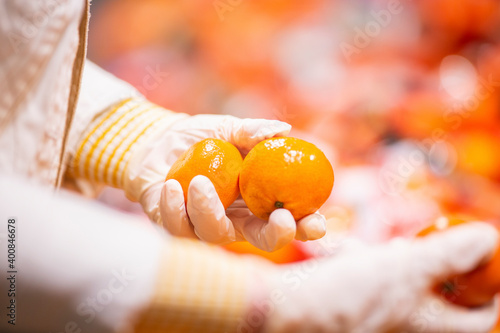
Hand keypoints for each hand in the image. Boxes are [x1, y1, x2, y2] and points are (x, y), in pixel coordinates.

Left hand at [125, 114, 326, 250]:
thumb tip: (284, 130)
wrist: (158, 141)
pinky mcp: (175, 226)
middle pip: (262, 240)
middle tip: (282, 220)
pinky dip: (176, 208)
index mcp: (255, 200)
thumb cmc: (200, 137)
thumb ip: (254, 131)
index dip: (306, 227)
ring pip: (215, 235)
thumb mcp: (228, 129)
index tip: (318, 224)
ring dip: (210, 211)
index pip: (287, 220)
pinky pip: (179, 228)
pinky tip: (172, 186)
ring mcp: (206, 226)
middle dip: (277, 236)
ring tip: (199, 182)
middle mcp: (235, 218)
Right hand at [258, 222, 498, 331]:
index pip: (479, 318)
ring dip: (398, 258)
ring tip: (385, 246)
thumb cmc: (344, 296)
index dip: (489, 289)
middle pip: (441, 296)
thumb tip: (489, 236)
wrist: (283, 309)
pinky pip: (374, 282)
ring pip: (404, 284)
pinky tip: (353, 252)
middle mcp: (406, 328)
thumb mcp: (404, 269)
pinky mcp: (355, 306)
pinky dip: (370, 264)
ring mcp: (380, 318)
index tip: (484, 259)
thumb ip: (450, 253)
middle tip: (430, 241)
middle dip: (436, 263)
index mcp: (427, 329)